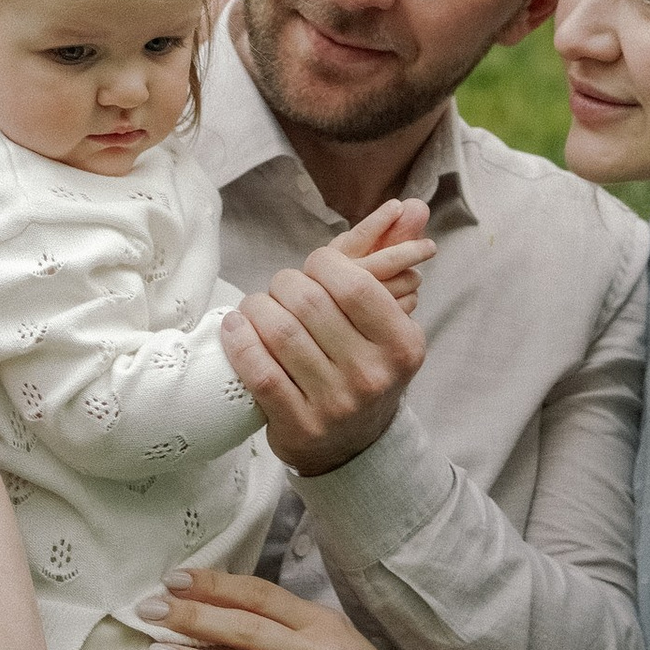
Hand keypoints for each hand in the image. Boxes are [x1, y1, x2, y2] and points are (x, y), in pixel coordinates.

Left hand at [221, 196, 431, 475]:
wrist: (355, 445)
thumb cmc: (366, 366)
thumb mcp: (389, 321)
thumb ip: (395, 258)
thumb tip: (414, 204)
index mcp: (402, 344)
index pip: (352, 282)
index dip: (321, 265)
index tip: (313, 271)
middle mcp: (373, 374)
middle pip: (309, 302)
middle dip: (284, 284)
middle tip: (280, 290)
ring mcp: (336, 404)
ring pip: (280, 333)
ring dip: (256, 309)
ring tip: (255, 308)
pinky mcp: (299, 425)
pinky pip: (259, 371)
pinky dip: (239, 342)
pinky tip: (235, 329)